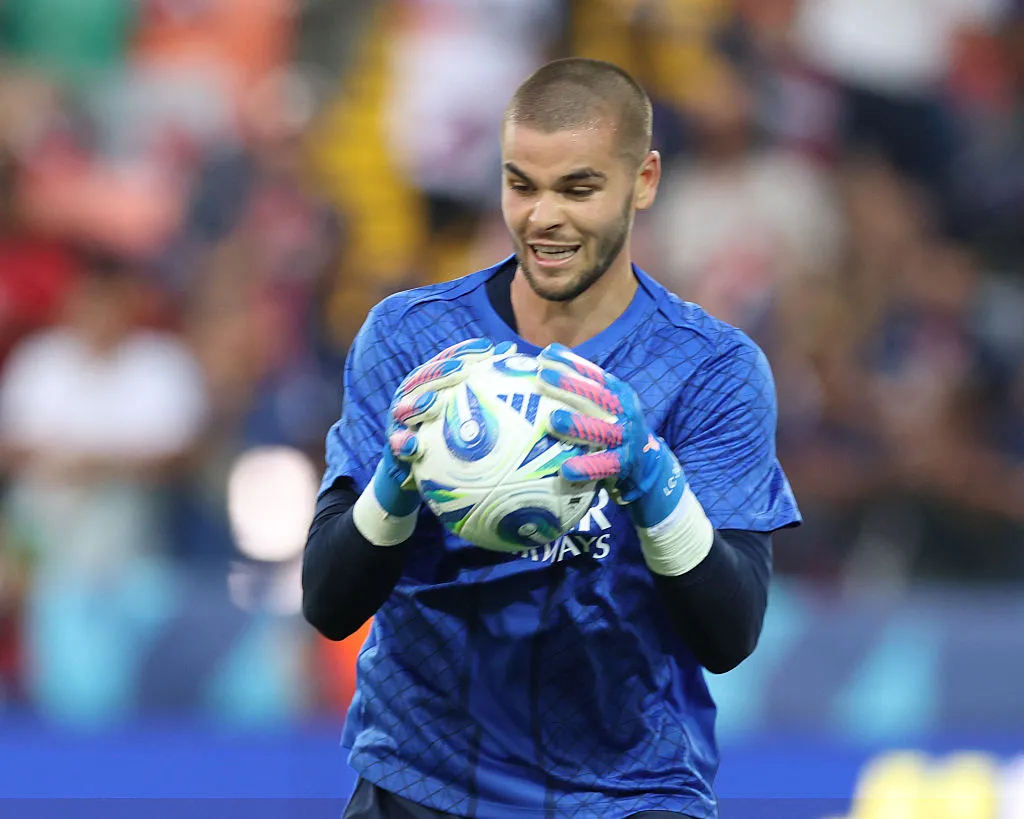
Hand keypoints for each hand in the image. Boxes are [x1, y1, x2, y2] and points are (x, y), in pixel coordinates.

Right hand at [371, 337, 515, 516]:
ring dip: (417, 403)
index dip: (464, 352)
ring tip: (433, 402)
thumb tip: (514, 358)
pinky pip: (396, 446)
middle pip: (423, 378)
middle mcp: (412, 398)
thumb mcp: (469, 418)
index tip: (487, 347)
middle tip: (462, 370)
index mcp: (431, 386)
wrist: (418, 476)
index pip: (447, 362)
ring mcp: (399, 421)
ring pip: (404, 406)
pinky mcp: (393, 448)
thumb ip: (486, 391)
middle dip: (440, 372)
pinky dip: (402, 444)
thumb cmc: (451, 443)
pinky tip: (411, 445)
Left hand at [537, 343, 685, 526]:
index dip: (571, 362)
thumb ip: (583, 391)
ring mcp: (625, 438)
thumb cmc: (615, 428)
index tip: (546, 354)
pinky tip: (565, 469)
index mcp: (618, 394)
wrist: (648, 463)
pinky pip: (603, 465)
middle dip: (569, 385)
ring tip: (553, 418)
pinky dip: (585, 467)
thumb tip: (543, 369)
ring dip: (577, 424)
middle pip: (596, 396)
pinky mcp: (624, 463)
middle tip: (542, 377)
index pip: (593, 374)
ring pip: (601, 431)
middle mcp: (624, 412)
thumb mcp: (606, 406)